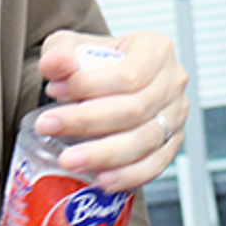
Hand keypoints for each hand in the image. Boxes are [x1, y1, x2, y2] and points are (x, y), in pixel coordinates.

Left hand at [36, 30, 188, 190]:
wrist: (108, 82)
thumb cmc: (95, 62)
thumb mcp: (73, 46)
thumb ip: (60, 53)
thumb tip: (55, 64)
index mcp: (156, 49)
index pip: (128, 73)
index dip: (90, 85)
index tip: (56, 91)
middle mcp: (172, 81)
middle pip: (134, 109)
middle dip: (87, 121)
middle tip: (50, 126)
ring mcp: (175, 115)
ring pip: (144, 140)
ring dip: (103, 153)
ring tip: (69, 159)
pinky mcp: (172, 143)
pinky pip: (155, 165)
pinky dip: (128, 175)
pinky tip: (102, 178)